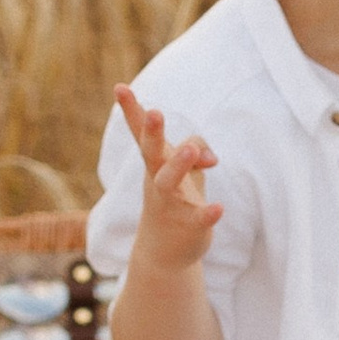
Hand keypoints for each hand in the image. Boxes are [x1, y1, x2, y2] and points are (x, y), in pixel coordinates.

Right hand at [116, 86, 220, 274]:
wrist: (163, 252)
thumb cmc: (173, 199)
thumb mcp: (183, 167)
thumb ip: (195, 147)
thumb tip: (209, 156)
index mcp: (155, 163)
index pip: (141, 134)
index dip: (131, 110)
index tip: (120, 87)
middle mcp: (157, 180)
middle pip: (152, 153)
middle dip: (152, 133)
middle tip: (154, 112)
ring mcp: (171, 203)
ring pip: (169, 182)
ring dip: (179, 165)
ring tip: (191, 150)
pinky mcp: (188, 226)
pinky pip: (196, 218)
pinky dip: (207, 213)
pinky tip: (218, 208)